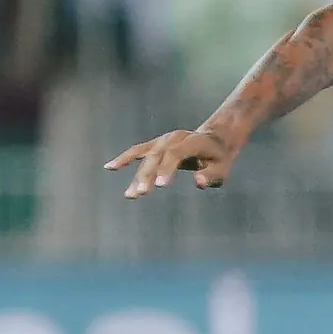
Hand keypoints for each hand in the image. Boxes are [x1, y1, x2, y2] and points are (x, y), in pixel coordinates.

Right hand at [105, 129, 239, 197]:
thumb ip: (211, 176)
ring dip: (137, 174)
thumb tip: (198, 182)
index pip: (176, 154)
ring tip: (130, 195)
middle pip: (158, 156)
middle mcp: (174, 138)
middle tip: (141, 193)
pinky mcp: (155, 145)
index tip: (160, 186)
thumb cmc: (218, 158)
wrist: (214, 139)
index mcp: (192, 142)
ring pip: (146, 156)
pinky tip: (110, 167)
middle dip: (148, 174)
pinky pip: (137, 151)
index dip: (167, 168)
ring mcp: (163, 140)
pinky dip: (124, 158)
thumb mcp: (222, 168)